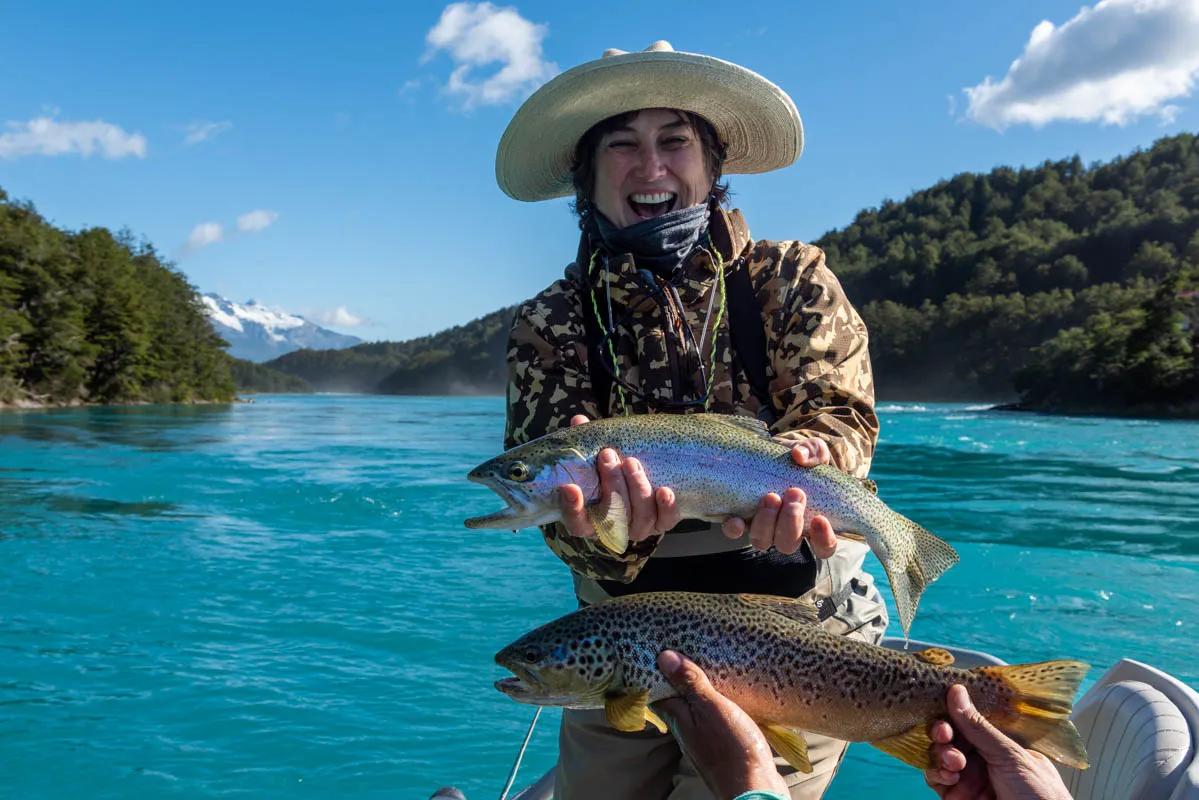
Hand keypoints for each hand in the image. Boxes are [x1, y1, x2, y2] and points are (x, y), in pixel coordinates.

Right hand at [558, 415, 681, 542]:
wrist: (640, 479)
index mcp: (590, 519)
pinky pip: (665, 521)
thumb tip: (578, 421)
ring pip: (640, 519)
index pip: (577, 522)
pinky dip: (665, 507)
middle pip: (613, 516)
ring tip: (631, 462)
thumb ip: (586, 444)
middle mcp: (614, 528)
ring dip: (636, 490)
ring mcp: (638, 527)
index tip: (569, 487)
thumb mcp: (595, 458)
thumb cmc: (609, 469)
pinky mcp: (660, 522)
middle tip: (607, 455)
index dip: (572, 508)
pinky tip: (665, 490)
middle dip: (611, 484)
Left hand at [654, 650, 787, 798]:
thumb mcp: (711, 708)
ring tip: (710, 671)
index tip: (662, 651)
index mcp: (678, 718)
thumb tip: (664, 657)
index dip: (658, 672)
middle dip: (680, 680)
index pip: (657, 691)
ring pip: (695, 711)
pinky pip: (713, 722)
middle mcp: (685, 731)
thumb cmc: (731, 748)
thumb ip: (690, 684)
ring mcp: (703, 741)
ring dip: (700, 693)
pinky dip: (716, 708)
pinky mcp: (722, 747)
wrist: (754, 787)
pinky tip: (729, 700)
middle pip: (676, 700)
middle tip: (689, 654)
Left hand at [721, 437, 836, 557]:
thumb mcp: (811, 451)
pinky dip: (735, 528)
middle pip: (788, 544)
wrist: (767, 453)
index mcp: (810, 522)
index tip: (820, 519)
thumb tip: (799, 455)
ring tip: (771, 496)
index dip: (824, 539)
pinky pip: (734, 532)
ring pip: (763, 541)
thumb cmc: (796, 459)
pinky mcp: (739, 518)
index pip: (824, 546)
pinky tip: (736, 519)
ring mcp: (761, 527)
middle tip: (795, 493)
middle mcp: (785, 531)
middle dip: (791, 522)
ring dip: (766, 522)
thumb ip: (813, 451)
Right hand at [924, 684, 1071, 799]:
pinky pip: (935, 778)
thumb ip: (978, 726)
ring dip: (940, 754)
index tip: (944, 708)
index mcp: (997, 743)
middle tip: (945, 735)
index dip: (953, 713)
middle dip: (943, 733)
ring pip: (938, 755)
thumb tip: (956, 691)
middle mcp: (980, 757)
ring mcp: (967, 777)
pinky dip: (936, 773)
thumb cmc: (1039, 792)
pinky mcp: (956, 796)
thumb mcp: (1009, 755)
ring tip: (954, 762)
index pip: (968, 720)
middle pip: (949, 736)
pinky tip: (949, 775)